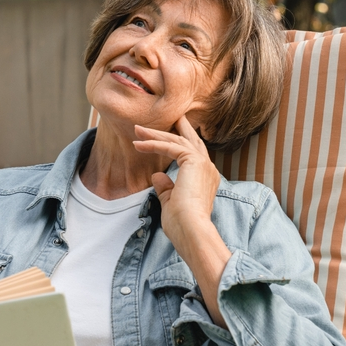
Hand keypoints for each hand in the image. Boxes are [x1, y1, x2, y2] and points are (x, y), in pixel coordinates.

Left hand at [132, 117, 231, 327]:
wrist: (192, 230)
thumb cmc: (182, 224)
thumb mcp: (171, 203)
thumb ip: (166, 188)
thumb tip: (156, 176)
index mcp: (206, 179)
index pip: (194, 155)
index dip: (183, 143)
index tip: (175, 132)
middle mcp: (208, 169)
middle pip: (190, 142)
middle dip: (178, 129)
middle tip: (173, 116)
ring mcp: (203, 164)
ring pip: (177, 141)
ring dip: (156, 134)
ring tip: (138, 129)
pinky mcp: (193, 162)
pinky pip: (170, 147)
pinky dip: (153, 144)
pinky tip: (137, 144)